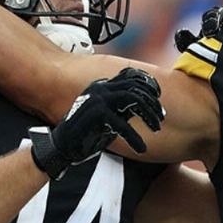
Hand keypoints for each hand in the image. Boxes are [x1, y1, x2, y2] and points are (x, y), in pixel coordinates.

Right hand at [29, 68, 164, 178]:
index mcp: (102, 86)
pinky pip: (122, 124)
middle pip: (135, 85)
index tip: (158, 97)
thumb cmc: (87, 133)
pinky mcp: (95, 115)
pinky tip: (141, 148)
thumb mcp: (110, 117)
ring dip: (148, 114)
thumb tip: (146, 105)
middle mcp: (100, 88)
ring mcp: (97, 100)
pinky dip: (134, 137)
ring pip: (133, 97)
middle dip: (152, 102)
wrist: (62, 147)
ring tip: (156, 128)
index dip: (148, 83)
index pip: (130, 75)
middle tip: (160, 119)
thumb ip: (124, 108)